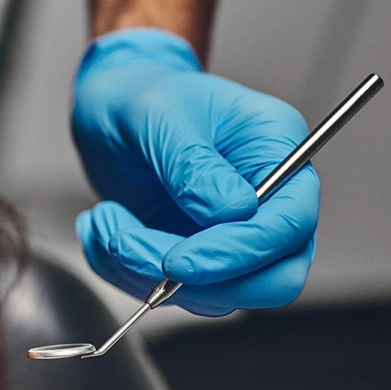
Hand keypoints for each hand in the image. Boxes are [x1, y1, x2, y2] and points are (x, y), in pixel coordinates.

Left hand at [72, 27, 316, 314]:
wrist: (112, 106)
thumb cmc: (144, 95)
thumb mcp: (160, 112)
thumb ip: (194, 162)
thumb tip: (233, 212)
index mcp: (278, 151)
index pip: (289, 225)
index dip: (238, 252)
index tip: (178, 261)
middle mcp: (268, 199)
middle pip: (271, 278)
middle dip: (197, 280)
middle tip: (129, 246)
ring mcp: (233, 233)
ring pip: (215, 294)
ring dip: (144, 273)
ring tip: (104, 221)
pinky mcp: (197, 254)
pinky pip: (173, 292)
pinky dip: (124, 272)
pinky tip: (101, 229)